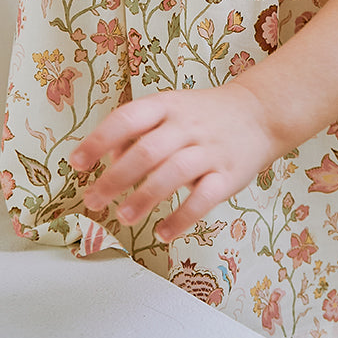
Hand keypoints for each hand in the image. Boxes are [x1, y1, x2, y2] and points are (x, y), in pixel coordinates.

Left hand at [69, 82, 280, 241]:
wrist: (260, 112)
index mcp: (166, 105)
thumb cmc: (203, 115)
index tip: (77, 163)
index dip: (99, 140)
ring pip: (173, 173)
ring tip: (123, 217)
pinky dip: (182, 217)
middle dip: (115, 178)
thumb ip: (137, 132)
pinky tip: (163, 232)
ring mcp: (209, 150)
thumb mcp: (169, 109)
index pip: (127, 119)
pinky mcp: (229, 175)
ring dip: (144, 197)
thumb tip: (107, 159)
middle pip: (147, 151)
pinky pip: (204, 198)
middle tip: (93, 201)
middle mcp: (187, 125)